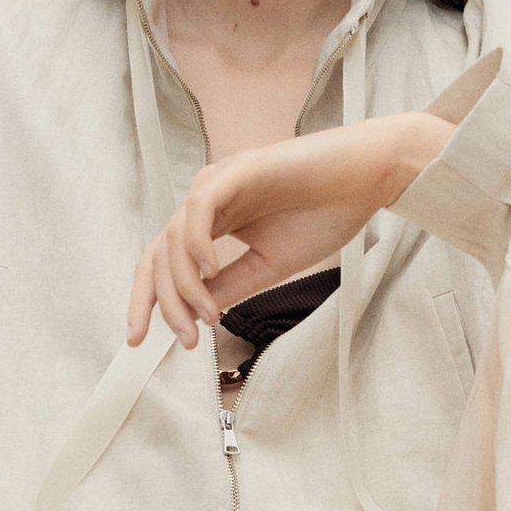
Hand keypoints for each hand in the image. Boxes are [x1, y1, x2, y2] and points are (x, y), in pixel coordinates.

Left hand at [126, 112, 435, 348]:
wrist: (368, 178)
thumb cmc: (326, 215)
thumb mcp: (270, 264)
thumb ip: (231, 285)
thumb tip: (195, 314)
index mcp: (213, 222)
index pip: (164, 262)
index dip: (149, 301)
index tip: (142, 341)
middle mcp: (208, 201)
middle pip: (159, 254)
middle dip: (160, 302)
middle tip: (184, 340)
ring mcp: (221, 182)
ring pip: (176, 238)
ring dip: (185, 285)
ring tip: (208, 316)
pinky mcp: (239, 169)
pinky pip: (200, 209)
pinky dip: (197, 244)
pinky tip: (210, 272)